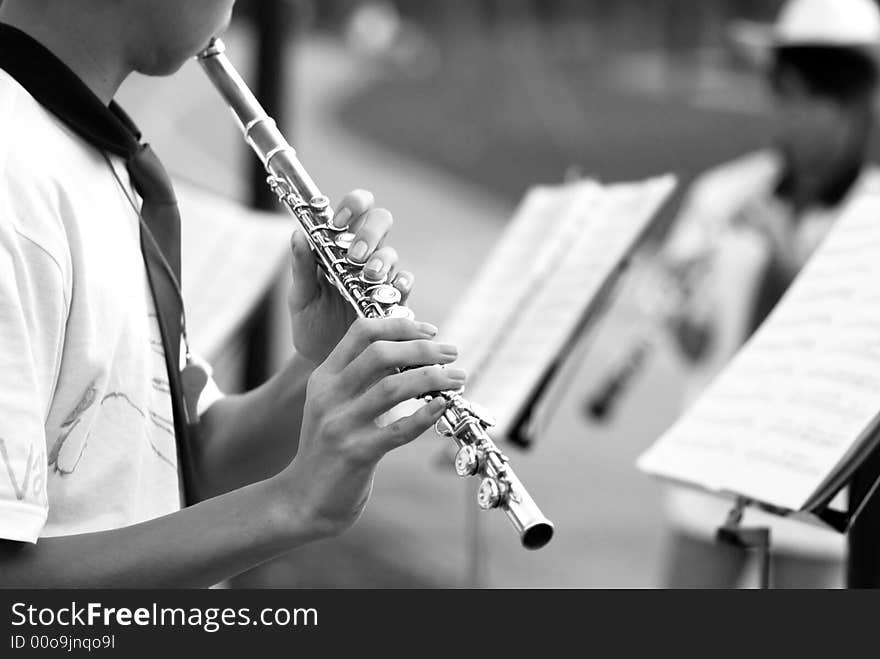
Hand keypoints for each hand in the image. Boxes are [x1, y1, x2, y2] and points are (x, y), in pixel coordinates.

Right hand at [278, 318, 465, 538]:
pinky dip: (425, 416)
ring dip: (432, 378)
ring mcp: (340, 425)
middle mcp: (329, 396)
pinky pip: (398, 430)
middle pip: (380, 354)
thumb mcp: (335, 405)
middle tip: (452, 353)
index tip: (430, 330)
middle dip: (423, 348)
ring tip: (457, 378)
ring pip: (393, 388)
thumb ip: (363, 379)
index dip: (400, 325)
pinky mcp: (355, 454)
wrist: (303, 498)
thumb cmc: (330, 448)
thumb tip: (412, 353)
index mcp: (324, 377)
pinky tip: (443, 406)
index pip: (361, 332)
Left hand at [288, 190, 414, 363]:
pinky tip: (391, 291)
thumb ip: (301, 268)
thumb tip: (297, 235)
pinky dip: (400, 284)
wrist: (324, 360)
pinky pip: (404, 284)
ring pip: (391, 254)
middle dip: (370, 233)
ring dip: (381, 261)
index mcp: (338, 246)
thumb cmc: (310, 324)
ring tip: (367, 277)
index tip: (339, 222)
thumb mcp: (300, 298)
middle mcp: (363, 256)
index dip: (353, 206)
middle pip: (380, 222)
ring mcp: (380, 278)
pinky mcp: (393, 301)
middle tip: (354, 256)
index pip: (355, 209)